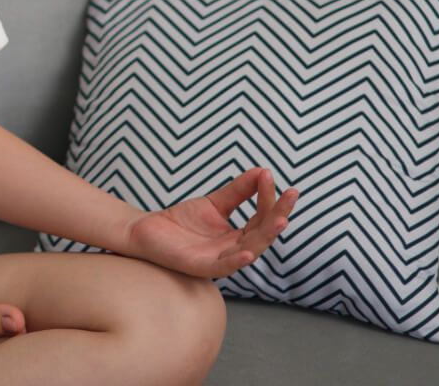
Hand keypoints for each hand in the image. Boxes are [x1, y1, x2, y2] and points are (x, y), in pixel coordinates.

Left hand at [122, 168, 298, 278]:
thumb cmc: (181, 221)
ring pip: (250, 250)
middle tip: (293, 195)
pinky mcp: (200, 267)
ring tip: (282, 219)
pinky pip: (223, 267)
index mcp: (238, 237)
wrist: (146, 230)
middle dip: (279, 215)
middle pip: (263, 234)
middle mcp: (233, 251)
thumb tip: (263, 171)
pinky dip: (237, 261)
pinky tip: (248, 251)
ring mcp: (219, 260)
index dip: (270, 199)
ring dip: (266, 236)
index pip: (262, 218)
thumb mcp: (214, 203)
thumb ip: (238, 191)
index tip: (270, 175)